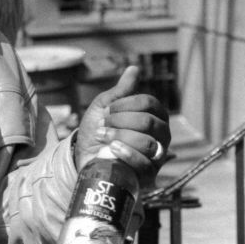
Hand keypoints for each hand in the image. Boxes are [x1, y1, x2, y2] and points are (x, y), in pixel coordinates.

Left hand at [74, 65, 170, 182]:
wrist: (84, 157)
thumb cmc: (97, 131)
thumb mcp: (104, 107)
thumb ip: (121, 91)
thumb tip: (134, 68)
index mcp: (153, 116)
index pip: (149, 103)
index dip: (126, 104)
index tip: (107, 110)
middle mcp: (160, 135)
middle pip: (148, 122)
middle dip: (120, 121)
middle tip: (104, 124)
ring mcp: (156, 156)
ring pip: (147, 143)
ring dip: (120, 137)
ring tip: (103, 137)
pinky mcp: (148, 175)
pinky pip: (144, 163)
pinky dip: (125, 153)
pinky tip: (112, 149)